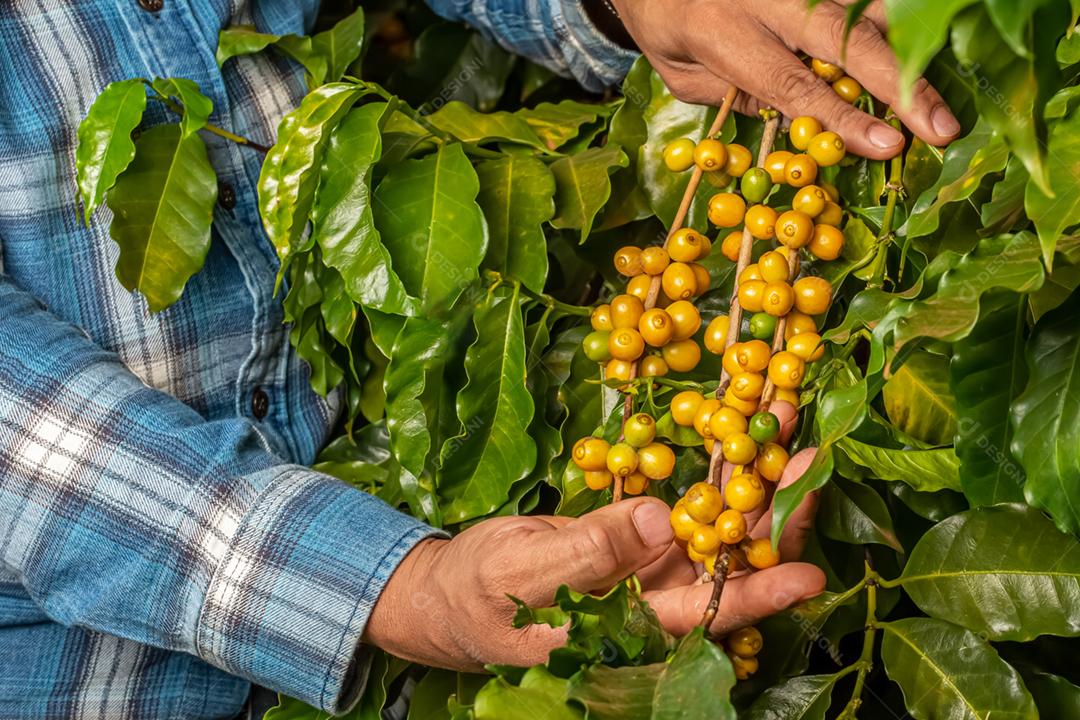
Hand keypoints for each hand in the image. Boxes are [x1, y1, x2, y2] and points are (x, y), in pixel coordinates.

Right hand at [364, 402, 823, 669]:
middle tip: (810, 463)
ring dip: (752, 481)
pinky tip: (735, 432)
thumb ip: (591, 551)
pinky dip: (710, 469)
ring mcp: (650, 566)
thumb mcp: (527, 571)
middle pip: (729, 562)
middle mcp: (654, 599)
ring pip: (715, 526)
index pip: (707, 614)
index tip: (809, 573)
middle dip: (773, 515)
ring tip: (786, 428)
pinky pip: (685, 502)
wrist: (454, 590)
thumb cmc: (481, 594)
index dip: (759, 593)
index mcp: (632, 627)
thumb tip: (658, 520)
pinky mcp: (640, 536)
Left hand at [608, 0, 960, 157]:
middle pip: (849, 39)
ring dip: (909, 54)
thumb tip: (804, 124)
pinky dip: (895, 24)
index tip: (886, 146)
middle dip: (902, 85)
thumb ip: (739, 98)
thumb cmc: (664, 26)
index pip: (793, 84)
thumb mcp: (683, 75)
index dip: (843, 118)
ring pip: (868, 8)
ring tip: (938, 103)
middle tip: (943, 128)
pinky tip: (918, 57)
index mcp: (722, 31)